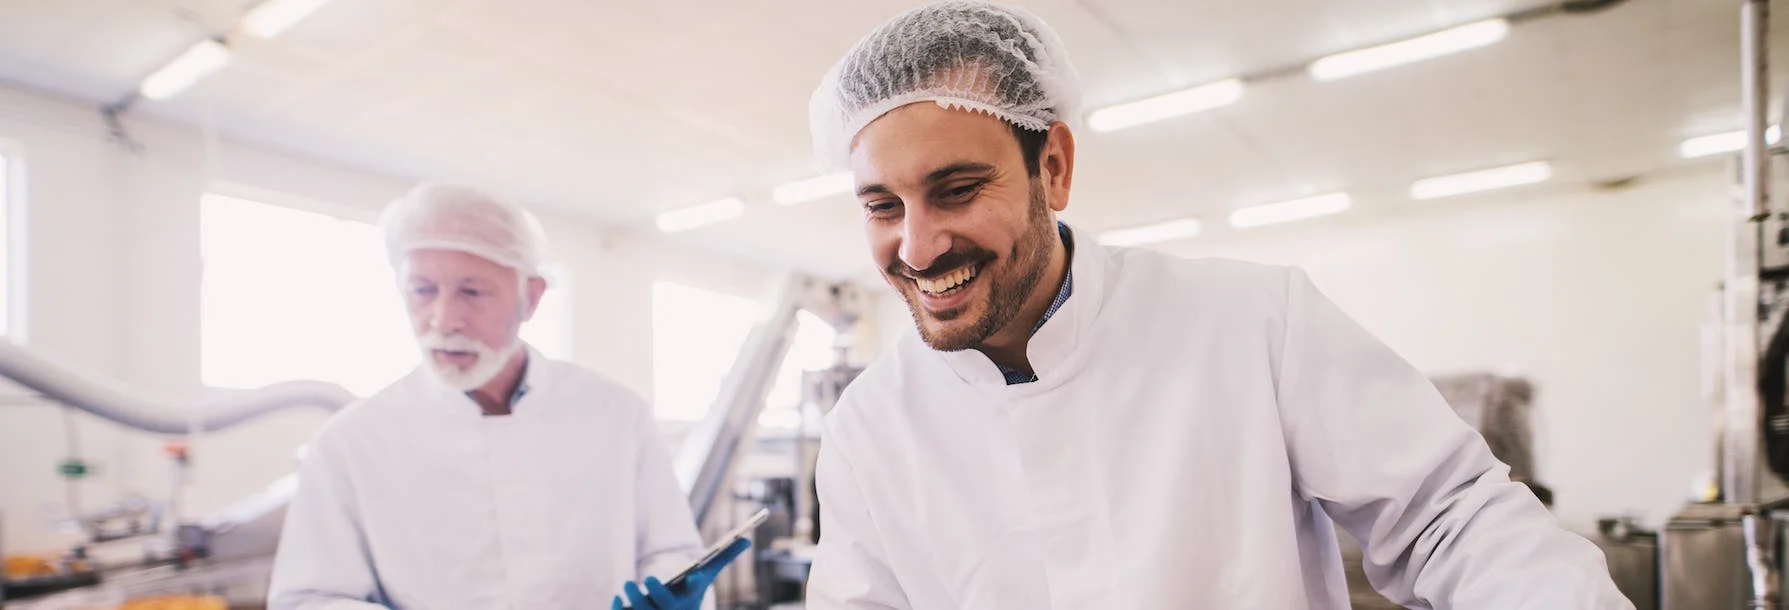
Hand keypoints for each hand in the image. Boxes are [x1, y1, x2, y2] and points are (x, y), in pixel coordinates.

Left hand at [611, 538, 751, 609]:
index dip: (695, 583)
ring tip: (626, 586)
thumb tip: (747, 540)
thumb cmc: (689, 594)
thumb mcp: (705, 577)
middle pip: (665, 607)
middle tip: (646, 578)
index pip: (696, 590)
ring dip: (635, 601)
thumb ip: (723, 558)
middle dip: (655, 593)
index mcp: (691, 598)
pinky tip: (618, 599)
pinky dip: (620, 609)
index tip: (694, 576)